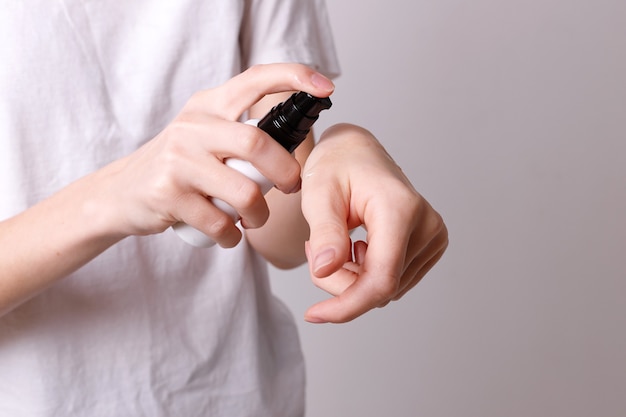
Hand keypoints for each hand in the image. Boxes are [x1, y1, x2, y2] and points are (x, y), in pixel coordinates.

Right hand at [96, 64, 334, 246]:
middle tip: (291, 188)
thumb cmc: (178, 166)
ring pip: (244, 192)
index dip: (294, 76)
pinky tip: (229, 234)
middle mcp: (193, 126)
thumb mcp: (203, 134)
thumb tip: (294, 144)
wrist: (121, 192)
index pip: (255, 79)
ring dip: (259, 215)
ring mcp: (178, 160)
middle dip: (286, 173)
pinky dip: (233, 236)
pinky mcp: (169, 195)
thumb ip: (239, 131)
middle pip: (257, 144)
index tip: (325, 87)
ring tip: (254, 219)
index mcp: (208, 105)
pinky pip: (220, 223)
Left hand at [301, 124, 447, 322]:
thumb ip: (325, 233)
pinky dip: (365, 274)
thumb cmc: (337, 166)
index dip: (347, 305)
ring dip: (352, 279)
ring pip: (386, 289)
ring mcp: (433, 236)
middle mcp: (426, 224)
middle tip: (314, 251)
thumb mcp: (319, 194)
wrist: (355, 152)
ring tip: (334, 243)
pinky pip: (394, 280)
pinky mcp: (430, 244)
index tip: (315, 314)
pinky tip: (353, 247)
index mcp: (401, 208)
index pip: (381, 279)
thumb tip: (325, 270)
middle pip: (381, 288)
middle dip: (340, 283)